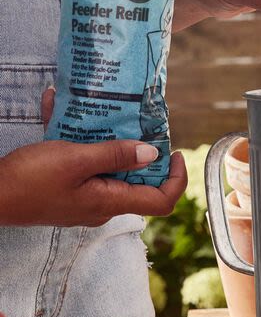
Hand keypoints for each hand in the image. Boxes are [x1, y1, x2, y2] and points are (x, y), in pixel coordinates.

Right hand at [0, 90, 186, 226]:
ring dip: (109, 142)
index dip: (177, 179)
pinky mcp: (67, 190)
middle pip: (139, 182)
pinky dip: (79, 142)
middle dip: (142, 151)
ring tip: (102, 112)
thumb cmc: (29, 180)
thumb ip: (115, 155)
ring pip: (110, 170)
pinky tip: (57, 111)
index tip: (174, 153)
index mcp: (110, 202)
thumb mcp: (76, 160)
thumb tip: (152, 154)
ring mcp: (84, 199)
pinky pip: (84, 166)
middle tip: (138, 124)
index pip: (162, 200)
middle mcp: (102, 205)